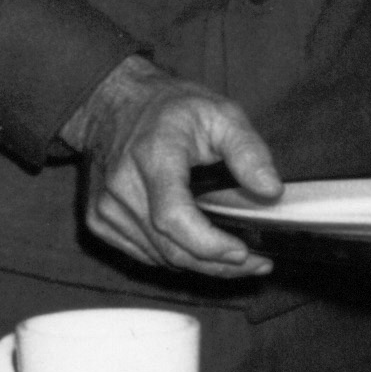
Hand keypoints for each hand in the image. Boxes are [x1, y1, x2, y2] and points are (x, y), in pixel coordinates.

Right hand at [66, 53, 279, 278]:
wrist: (111, 105)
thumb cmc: (170, 109)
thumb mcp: (221, 114)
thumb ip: (248, 151)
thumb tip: (271, 190)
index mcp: (153, 157)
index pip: (173, 217)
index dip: (209, 245)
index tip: (244, 252)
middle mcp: (122, 187)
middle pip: (170, 248)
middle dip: (218, 265)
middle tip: (256, 264)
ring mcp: (106, 207)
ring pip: (159, 258)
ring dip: (200, 266)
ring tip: (234, 257)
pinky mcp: (99, 220)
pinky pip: (144, 255)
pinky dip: (174, 258)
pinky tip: (197, 247)